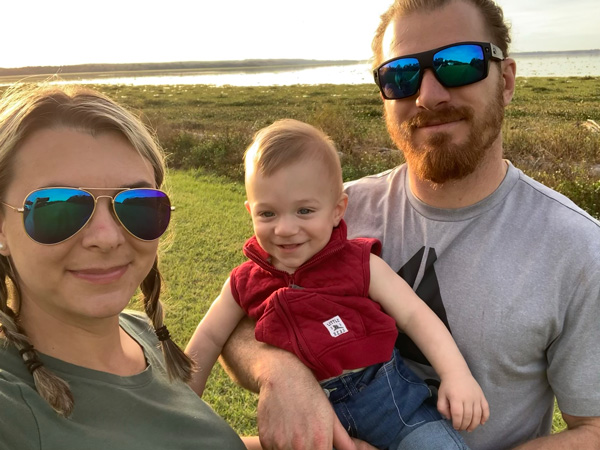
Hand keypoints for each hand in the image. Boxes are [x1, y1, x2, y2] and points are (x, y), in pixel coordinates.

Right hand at [255, 354, 374, 449]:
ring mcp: (281, 444)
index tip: (317, 446)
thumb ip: (344, 441)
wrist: (282, 375)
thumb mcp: (330, 416)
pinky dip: (276, 446)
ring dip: (289, 449)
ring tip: (293, 434)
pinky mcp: (265, 439)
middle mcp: (300, 446)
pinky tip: (282, 430)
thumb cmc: (310, 395)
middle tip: (305, 439)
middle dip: (305, 449)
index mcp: (321, 442)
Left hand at [437, 374, 489, 431]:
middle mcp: (467, 398)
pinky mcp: (482, 396)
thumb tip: (450, 418)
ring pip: (477, 415)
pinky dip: (485, 417)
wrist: (457, 373)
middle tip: (461, 428)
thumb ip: (442, 408)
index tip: (455, 427)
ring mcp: (476, 397)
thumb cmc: (448, 385)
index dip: (457, 423)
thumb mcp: (441, 396)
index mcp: (456, 398)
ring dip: (474, 424)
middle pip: (468, 416)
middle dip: (464, 425)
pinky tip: (482, 423)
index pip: (458, 415)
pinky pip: (486, 409)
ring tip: (469, 429)